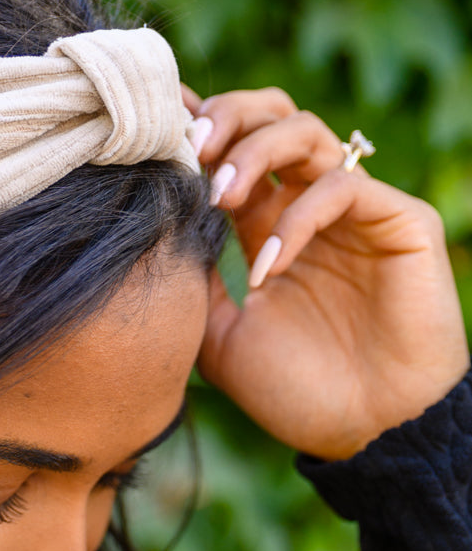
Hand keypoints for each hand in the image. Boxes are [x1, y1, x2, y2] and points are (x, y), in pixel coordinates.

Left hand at [184, 85, 469, 458]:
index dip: (194, 127)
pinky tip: (267, 270)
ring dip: (254, 151)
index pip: (231, 150)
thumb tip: (151, 232)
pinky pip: (342, 187)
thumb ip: (191, 283)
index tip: (153, 126)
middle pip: (270, 114)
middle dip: (225, 118)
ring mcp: (357, 209)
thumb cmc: (298, 393)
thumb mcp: (220, 339)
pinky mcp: (401, 221)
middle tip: (187, 148)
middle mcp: (309, 206)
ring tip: (219, 197)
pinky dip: (295, 219)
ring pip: (306, 130)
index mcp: (266, 225)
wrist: (368, 436)